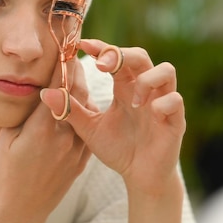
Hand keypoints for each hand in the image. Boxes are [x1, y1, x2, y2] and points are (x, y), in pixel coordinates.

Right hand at [0, 61, 91, 222]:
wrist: (20, 211)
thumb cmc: (4, 174)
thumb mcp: (6, 139)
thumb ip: (22, 112)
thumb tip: (33, 88)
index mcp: (42, 128)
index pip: (58, 85)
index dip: (63, 63)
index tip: (65, 46)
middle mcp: (64, 136)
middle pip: (78, 93)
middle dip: (75, 71)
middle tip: (72, 55)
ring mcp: (76, 149)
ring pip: (88, 108)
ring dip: (82, 91)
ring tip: (75, 77)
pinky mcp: (82, 160)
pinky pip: (88, 128)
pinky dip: (85, 112)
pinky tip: (79, 105)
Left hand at [40, 38, 185, 195]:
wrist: (140, 177)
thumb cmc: (117, 148)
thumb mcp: (89, 129)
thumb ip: (71, 110)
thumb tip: (46, 93)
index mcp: (125, 86)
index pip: (116, 56)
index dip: (102, 47)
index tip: (83, 45)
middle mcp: (145, 89)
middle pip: (141, 55)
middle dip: (122, 54)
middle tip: (103, 65)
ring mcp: (162, 102)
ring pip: (166, 70)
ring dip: (147, 78)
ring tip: (133, 99)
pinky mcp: (175, 121)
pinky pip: (175, 100)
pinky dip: (163, 102)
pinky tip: (150, 114)